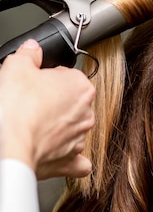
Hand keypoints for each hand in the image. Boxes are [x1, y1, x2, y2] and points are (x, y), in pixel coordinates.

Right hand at [0, 39, 94, 179]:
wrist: (8, 146)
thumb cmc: (16, 108)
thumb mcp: (16, 67)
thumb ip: (28, 54)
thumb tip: (32, 49)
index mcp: (81, 87)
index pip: (67, 76)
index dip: (48, 78)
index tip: (34, 83)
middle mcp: (86, 113)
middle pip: (71, 102)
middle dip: (54, 102)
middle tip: (31, 104)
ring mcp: (79, 138)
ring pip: (73, 129)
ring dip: (59, 128)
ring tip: (34, 126)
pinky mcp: (69, 162)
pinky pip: (77, 161)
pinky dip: (68, 158)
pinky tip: (56, 153)